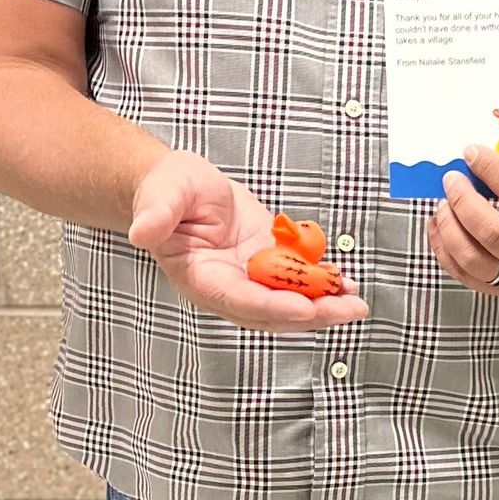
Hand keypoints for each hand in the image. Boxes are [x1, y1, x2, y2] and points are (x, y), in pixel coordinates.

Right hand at [128, 150, 369, 331]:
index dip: (271, 305)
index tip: (305, 307)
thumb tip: (142, 232)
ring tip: (356, 303)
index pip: (237, 299)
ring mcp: (250, 278)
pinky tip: (350, 285)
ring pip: (290, 301)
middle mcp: (227, 286)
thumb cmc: (166, 189)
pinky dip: (325, 284)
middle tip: (346, 310)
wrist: (182, 186)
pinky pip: (299, 281)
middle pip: (271, 311)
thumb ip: (156, 214)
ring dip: (325, 304)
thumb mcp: (160, 194)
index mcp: (199, 277)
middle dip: (311, 313)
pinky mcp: (269, 264)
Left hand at [428, 143, 498, 303]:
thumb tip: (498, 157)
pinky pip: (468, 278)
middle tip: (452, 179)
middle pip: (493, 233)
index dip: (493, 171)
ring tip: (443, 204)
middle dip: (464, 201)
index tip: (472, 153)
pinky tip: (440, 228)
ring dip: (450, 229)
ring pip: (474, 261)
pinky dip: (446, 252)